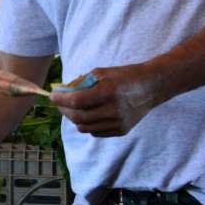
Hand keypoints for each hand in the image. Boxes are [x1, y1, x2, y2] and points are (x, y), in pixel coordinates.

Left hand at [48, 64, 162, 136]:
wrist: (152, 87)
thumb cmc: (125, 76)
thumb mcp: (102, 73)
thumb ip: (81, 83)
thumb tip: (62, 92)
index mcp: (109, 92)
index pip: (77, 100)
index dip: (61, 99)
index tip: (52, 95)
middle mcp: (114, 110)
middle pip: (78, 117)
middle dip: (64, 110)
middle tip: (59, 103)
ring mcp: (119, 122)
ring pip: (85, 127)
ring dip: (73, 118)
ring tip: (71, 108)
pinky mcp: (122, 130)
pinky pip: (95, 132)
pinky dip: (86, 124)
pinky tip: (87, 114)